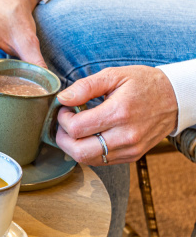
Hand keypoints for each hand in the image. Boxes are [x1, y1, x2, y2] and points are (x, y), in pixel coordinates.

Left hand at [55, 66, 177, 164]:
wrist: (175, 98)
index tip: (65, 109)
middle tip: (64, 124)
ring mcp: (130, 148)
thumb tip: (63, 98)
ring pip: (88, 159)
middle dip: (62, 138)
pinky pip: (102, 161)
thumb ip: (85, 86)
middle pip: (79, 151)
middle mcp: (125, 135)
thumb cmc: (143, 84)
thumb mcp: (114, 75)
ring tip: (75, 130)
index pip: (76, 128)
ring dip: (73, 147)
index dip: (62, 119)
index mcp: (119, 113)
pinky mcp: (133, 155)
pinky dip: (88, 152)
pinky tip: (89, 137)